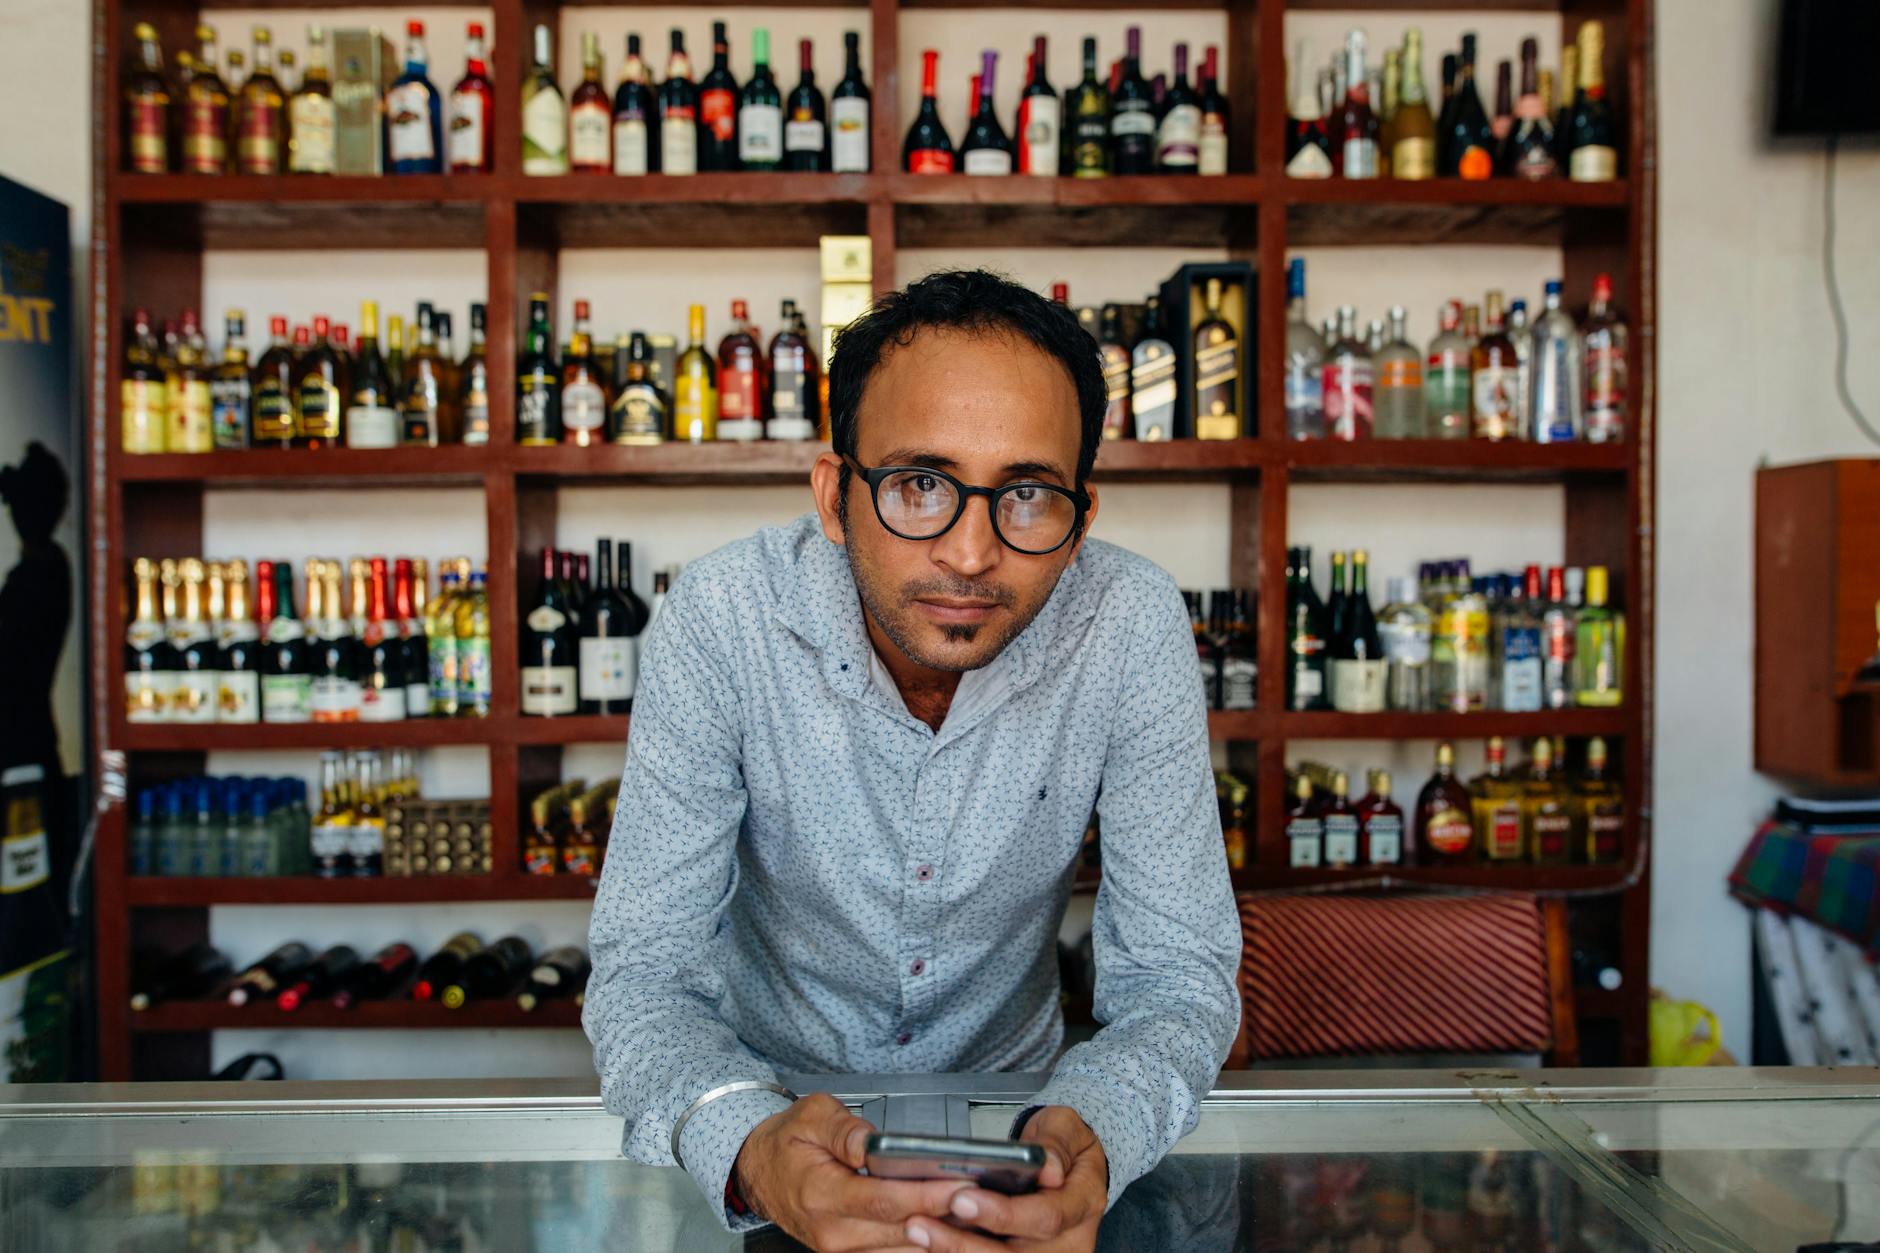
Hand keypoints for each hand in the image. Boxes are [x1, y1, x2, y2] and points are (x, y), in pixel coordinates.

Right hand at [734, 1091, 976, 1251]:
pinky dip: (922, 1243)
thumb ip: (843, 1128)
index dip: (925, 1195)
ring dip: (939, 1234)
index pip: (883, 1201)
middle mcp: (831, 1232)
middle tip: (983, 1200)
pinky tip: (948, 1225)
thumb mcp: (810, 1116)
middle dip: (945, 1216)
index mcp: (820, 1194)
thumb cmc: (786, 1143)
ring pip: (901, 1250)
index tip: (959, 1185)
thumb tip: (873, 1142)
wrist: (759, 1172)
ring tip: (975, 1212)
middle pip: (900, 1230)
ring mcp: (840, 1250)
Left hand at [902, 1106, 1106, 1251]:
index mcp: (1084, 1204)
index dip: (1005, 1214)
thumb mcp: (1065, 1127)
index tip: (963, 1197)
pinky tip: (928, 1242)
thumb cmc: (1061, 1145)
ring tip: (918, 1232)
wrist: (1064, 1164)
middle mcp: (1070, 1242)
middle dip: (965, 1245)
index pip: (1047, 1217)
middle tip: (921, 1224)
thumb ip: (1056, 1143)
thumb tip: (1048, 1167)